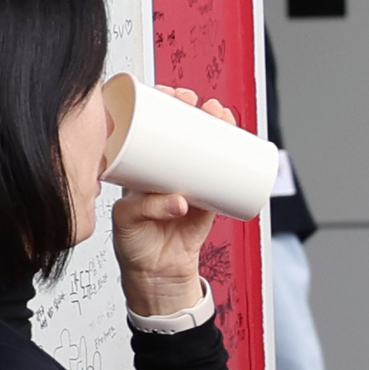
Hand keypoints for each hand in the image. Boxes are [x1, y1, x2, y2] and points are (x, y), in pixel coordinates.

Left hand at [109, 88, 229, 318]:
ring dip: (215, 126)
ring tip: (220, 115)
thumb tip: (180, 199)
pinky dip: (233, 157)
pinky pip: (221, 172)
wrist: (157, 275)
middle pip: (180, 130)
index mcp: (139, 169)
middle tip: (196, 102)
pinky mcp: (207, 198)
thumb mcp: (129, 222)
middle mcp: (164, 170)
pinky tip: (239, 140)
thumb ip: (148, 208)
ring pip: (203, 146)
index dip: (159, 106)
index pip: (149, 128)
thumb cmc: (134, 245)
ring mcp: (187, 182)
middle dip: (192, 110)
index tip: (168, 95)